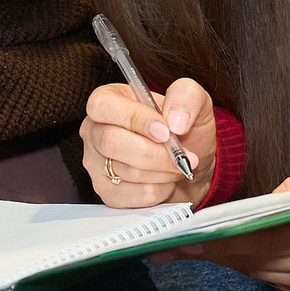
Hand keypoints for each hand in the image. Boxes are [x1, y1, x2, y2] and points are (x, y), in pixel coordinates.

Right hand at [81, 78, 216, 207]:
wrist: (189, 164)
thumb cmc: (184, 129)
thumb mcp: (194, 100)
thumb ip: (186, 96)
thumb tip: (175, 121)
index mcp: (108, 99)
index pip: (102, 105)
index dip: (135, 118)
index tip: (165, 131)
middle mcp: (95, 130)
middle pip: (111, 142)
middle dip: (156, 153)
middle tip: (182, 155)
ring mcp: (97, 164)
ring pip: (127, 171)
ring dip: (163, 171)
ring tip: (177, 164)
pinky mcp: (108, 192)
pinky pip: (135, 195)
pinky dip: (161, 190)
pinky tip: (165, 179)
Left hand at [176, 174, 289, 290]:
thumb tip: (262, 200)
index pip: (246, 244)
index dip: (206, 244)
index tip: (174, 241)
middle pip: (246, 262)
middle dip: (209, 252)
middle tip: (171, 244)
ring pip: (259, 273)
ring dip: (230, 258)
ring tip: (198, 245)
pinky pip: (279, 278)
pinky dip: (257, 263)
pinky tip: (242, 251)